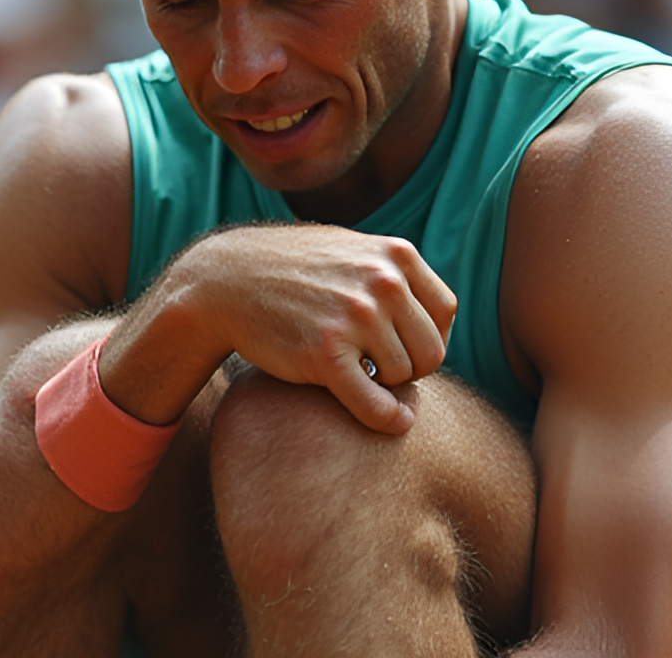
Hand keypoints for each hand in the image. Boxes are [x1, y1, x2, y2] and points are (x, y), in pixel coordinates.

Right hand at [177, 224, 456, 433]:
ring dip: (383, 384)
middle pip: (431, 352)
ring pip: (404, 378)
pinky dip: (385, 420)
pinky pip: (377, 405)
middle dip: (408, 367)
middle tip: (375, 366)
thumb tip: (445, 316)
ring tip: (352, 368)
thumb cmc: (293, 270)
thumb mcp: (351, 251)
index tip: (398, 346)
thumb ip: (396, 273)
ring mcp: (355, 316)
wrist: (225, 280)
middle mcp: (382, 281)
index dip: (426, 337)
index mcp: (396, 254)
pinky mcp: (325, 354)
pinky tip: (385, 419)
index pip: (444, 314)